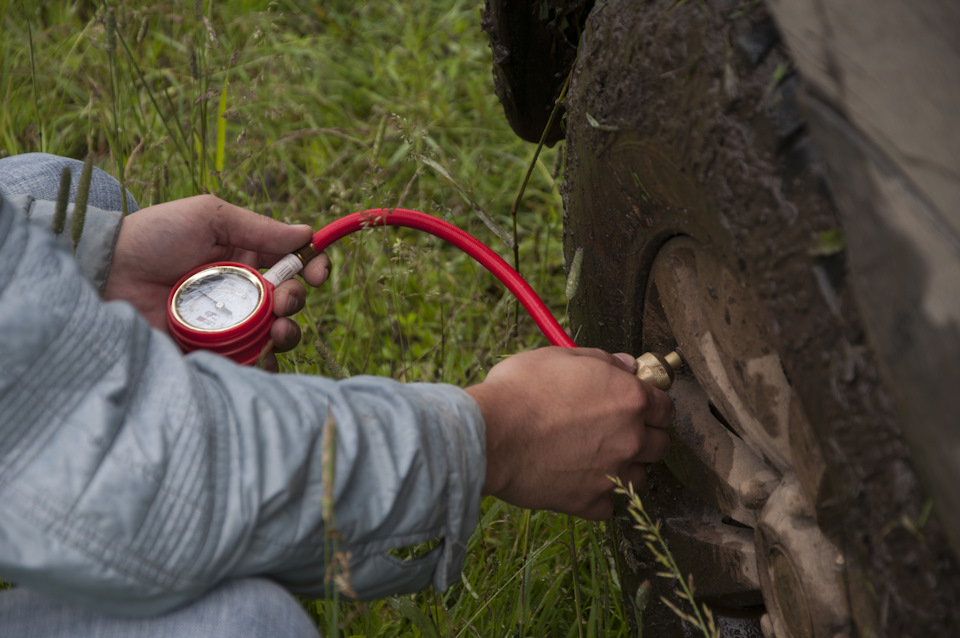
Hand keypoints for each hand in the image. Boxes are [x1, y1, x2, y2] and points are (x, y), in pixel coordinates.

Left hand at [103, 195, 330, 369]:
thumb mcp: (208, 217)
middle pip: (289, 302)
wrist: (106, 272)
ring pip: (275, 336)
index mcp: (245, 258)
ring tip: (277, 333)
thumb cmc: (154, 236)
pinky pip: (248, 364)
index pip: (292, 265)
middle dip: (296, 302)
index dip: (312, 268)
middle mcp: (241, 292)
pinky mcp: (210, 351)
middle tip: (283, 303)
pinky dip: (264, 365)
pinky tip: (263, 358)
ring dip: (287, 334)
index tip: (318, 274)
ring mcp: (227, 324)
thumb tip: (306, 233)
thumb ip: (258, 228)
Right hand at [465, 347, 673, 519]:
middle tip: (618, 429)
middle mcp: (629, 438)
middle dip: (645, 436)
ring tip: (597, 456)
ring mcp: (612, 474)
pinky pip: (607, 504)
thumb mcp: (561, 357)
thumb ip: (603, 361)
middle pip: (660, 444)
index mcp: (629, 399)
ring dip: (626, 467)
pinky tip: (579, 480)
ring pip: (640, 477)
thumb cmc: (521, 389)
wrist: (490, 434)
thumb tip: (627, 365)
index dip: (652, 404)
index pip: (665, 407)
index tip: (638, 405)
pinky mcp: (589, 502)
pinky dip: (598, 495)